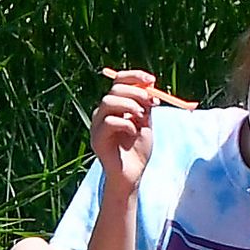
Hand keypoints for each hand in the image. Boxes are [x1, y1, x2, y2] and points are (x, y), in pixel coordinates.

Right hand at [91, 69, 161, 192]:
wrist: (133, 173)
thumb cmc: (138, 148)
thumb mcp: (146, 121)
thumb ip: (145, 104)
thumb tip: (150, 86)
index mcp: (115, 106)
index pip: (119, 81)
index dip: (134, 76)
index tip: (152, 80)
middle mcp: (103, 113)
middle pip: (115, 89)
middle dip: (136, 92)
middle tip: (150, 103)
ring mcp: (97, 125)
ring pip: (108, 102)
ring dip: (130, 106)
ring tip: (141, 118)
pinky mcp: (97, 139)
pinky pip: (109, 122)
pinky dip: (126, 123)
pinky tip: (133, 132)